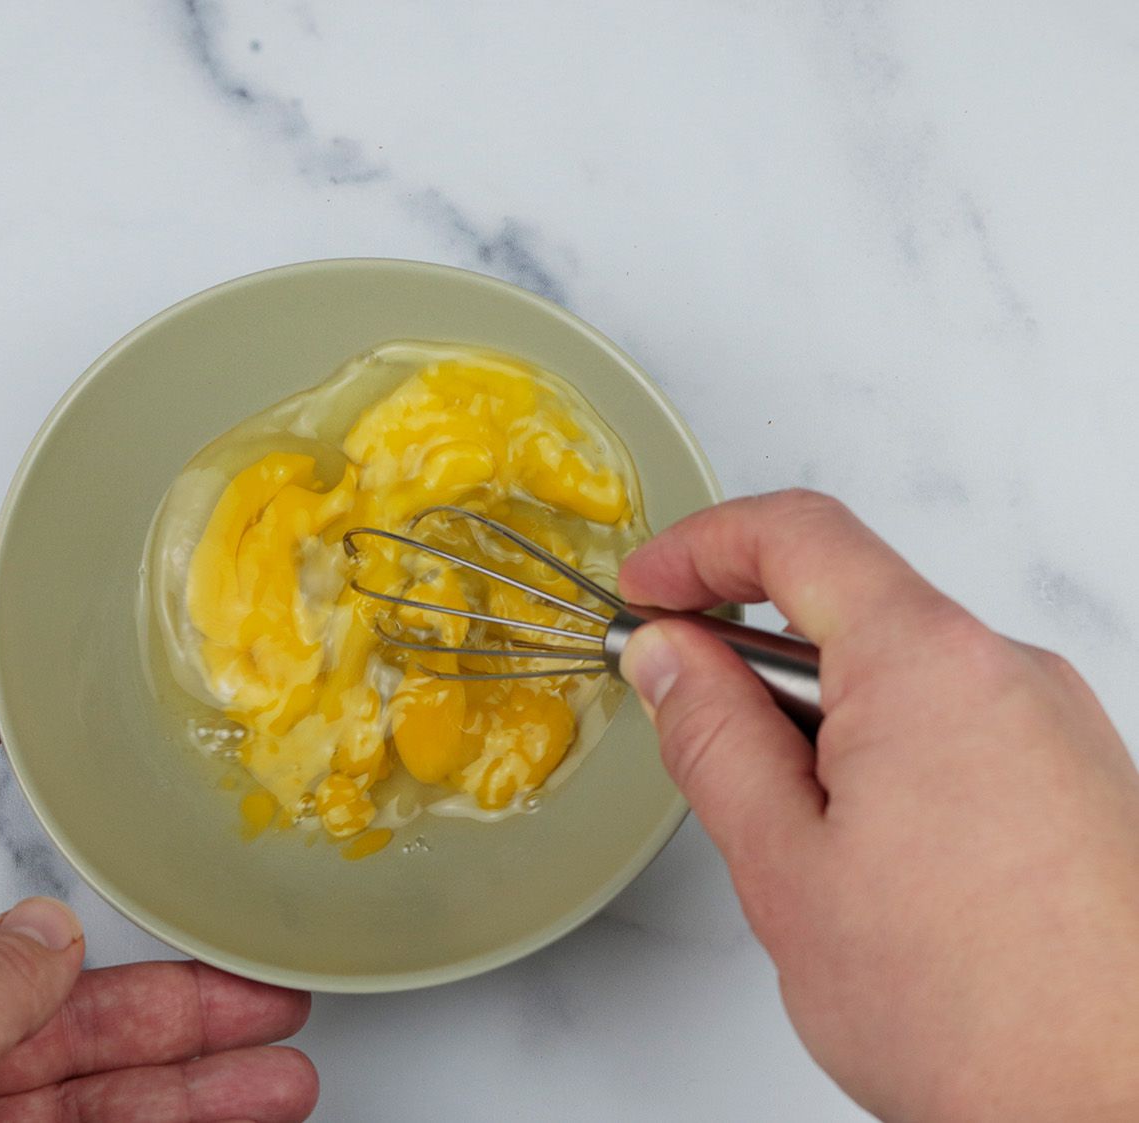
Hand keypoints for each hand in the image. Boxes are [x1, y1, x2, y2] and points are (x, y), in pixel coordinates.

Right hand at [618, 490, 1138, 1121]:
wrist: (1120, 1114)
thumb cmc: (972, 1012)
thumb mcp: (782, 865)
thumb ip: (712, 734)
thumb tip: (671, 657)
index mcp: (930, 666)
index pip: (798, 534)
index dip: (699, 547)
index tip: (649, 588)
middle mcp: (1011, 673)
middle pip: (851, 608)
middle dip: (757, 661)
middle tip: (695, 733)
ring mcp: (1061, 725)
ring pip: (903, 675)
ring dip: (824, 723)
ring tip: (805, 845)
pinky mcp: (1085, 779)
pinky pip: (960, 725)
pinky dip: (890, 757)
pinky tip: (878, 866)